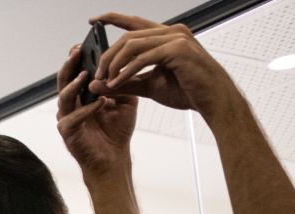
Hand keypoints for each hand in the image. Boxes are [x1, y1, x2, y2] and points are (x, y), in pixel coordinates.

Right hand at [56, 45, 137, 176]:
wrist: (114, 159)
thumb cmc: (115, 132)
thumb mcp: (125, 102)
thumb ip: (122, 85)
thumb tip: (123, 64)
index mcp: (80, 97)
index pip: (75, 73)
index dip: (76, 59)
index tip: (83, 44)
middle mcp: (70, 106)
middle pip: (63, 81)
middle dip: (69, 65)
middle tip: (77, 51)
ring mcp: (66, 119)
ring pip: (64, 97)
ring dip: (74, 85)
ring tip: (85, 75)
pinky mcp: (68, 134)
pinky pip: (74, 118)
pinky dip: (87, 109)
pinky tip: (101, 102)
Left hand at [91, 13, 243, 114]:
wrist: (213, 101)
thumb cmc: (187, 90)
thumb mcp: (148, 85)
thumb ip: (124, 82)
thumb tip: (97, 84)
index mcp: (166, 36)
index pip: (135, 23)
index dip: (113, 18)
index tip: (93, 21)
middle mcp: (172, 32)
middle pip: (127, 36)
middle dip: (107, 56)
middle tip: (97, 74)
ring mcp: (176, 38)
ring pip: (132, 45)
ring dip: (114, 64)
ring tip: (106, 80)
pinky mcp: (178, 49)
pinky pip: (142, 58)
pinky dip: (126, 71)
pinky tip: (117, 83)